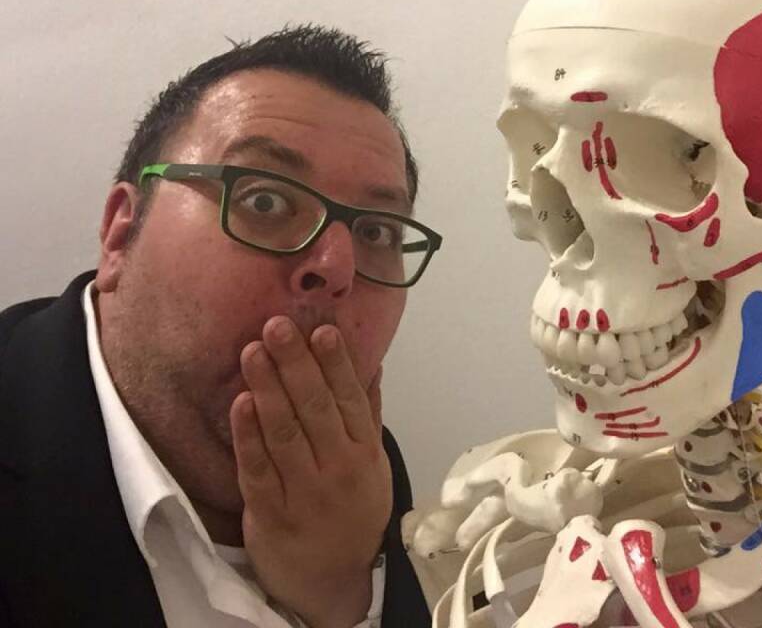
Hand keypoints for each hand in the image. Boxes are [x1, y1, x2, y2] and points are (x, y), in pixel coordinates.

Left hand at [229, 316, 391, 627]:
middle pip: (316, 409)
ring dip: (268, 389)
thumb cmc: (353, 513)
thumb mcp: (373, 466)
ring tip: (253, 351)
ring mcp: (304, 492)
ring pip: (285, 433)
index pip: (350, 400)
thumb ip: (368, 414)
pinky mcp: (270, 513)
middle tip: (277, 326)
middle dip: (295, 364)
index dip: (336, 364)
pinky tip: (240, 403)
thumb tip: (371, 363)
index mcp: (364, 453)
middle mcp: (338, 469)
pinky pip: (257, 469)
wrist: (332, 582)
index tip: (322, 330)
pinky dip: (248, 435)